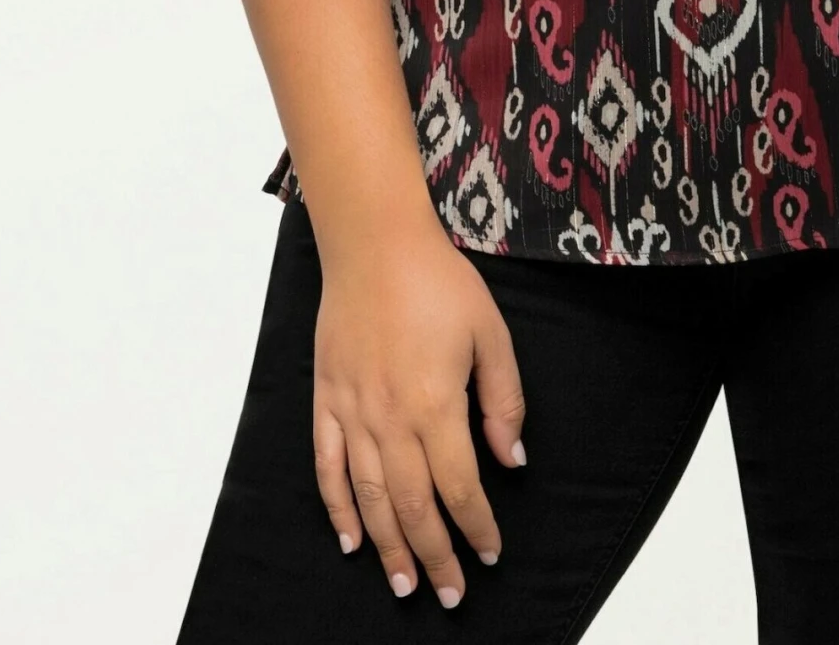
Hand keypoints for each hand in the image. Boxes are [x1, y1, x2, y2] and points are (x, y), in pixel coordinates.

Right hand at [311, 208, 527, 607]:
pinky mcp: (326, 401)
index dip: (477, 526)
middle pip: (413, 507)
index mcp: (436, 405)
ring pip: (370, 499)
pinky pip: (328, 468)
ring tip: (405, 584)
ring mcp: (352, 413)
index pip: (460, 486)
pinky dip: (338, 508)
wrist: (375, 245)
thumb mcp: (491, 333)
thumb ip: (504, 400)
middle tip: (449, 593)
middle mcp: (390, 419)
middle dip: (435, 556)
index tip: (490, 553)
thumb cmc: (438, 282)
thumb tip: (512, 459)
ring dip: (388, 548)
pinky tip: (350, 540)